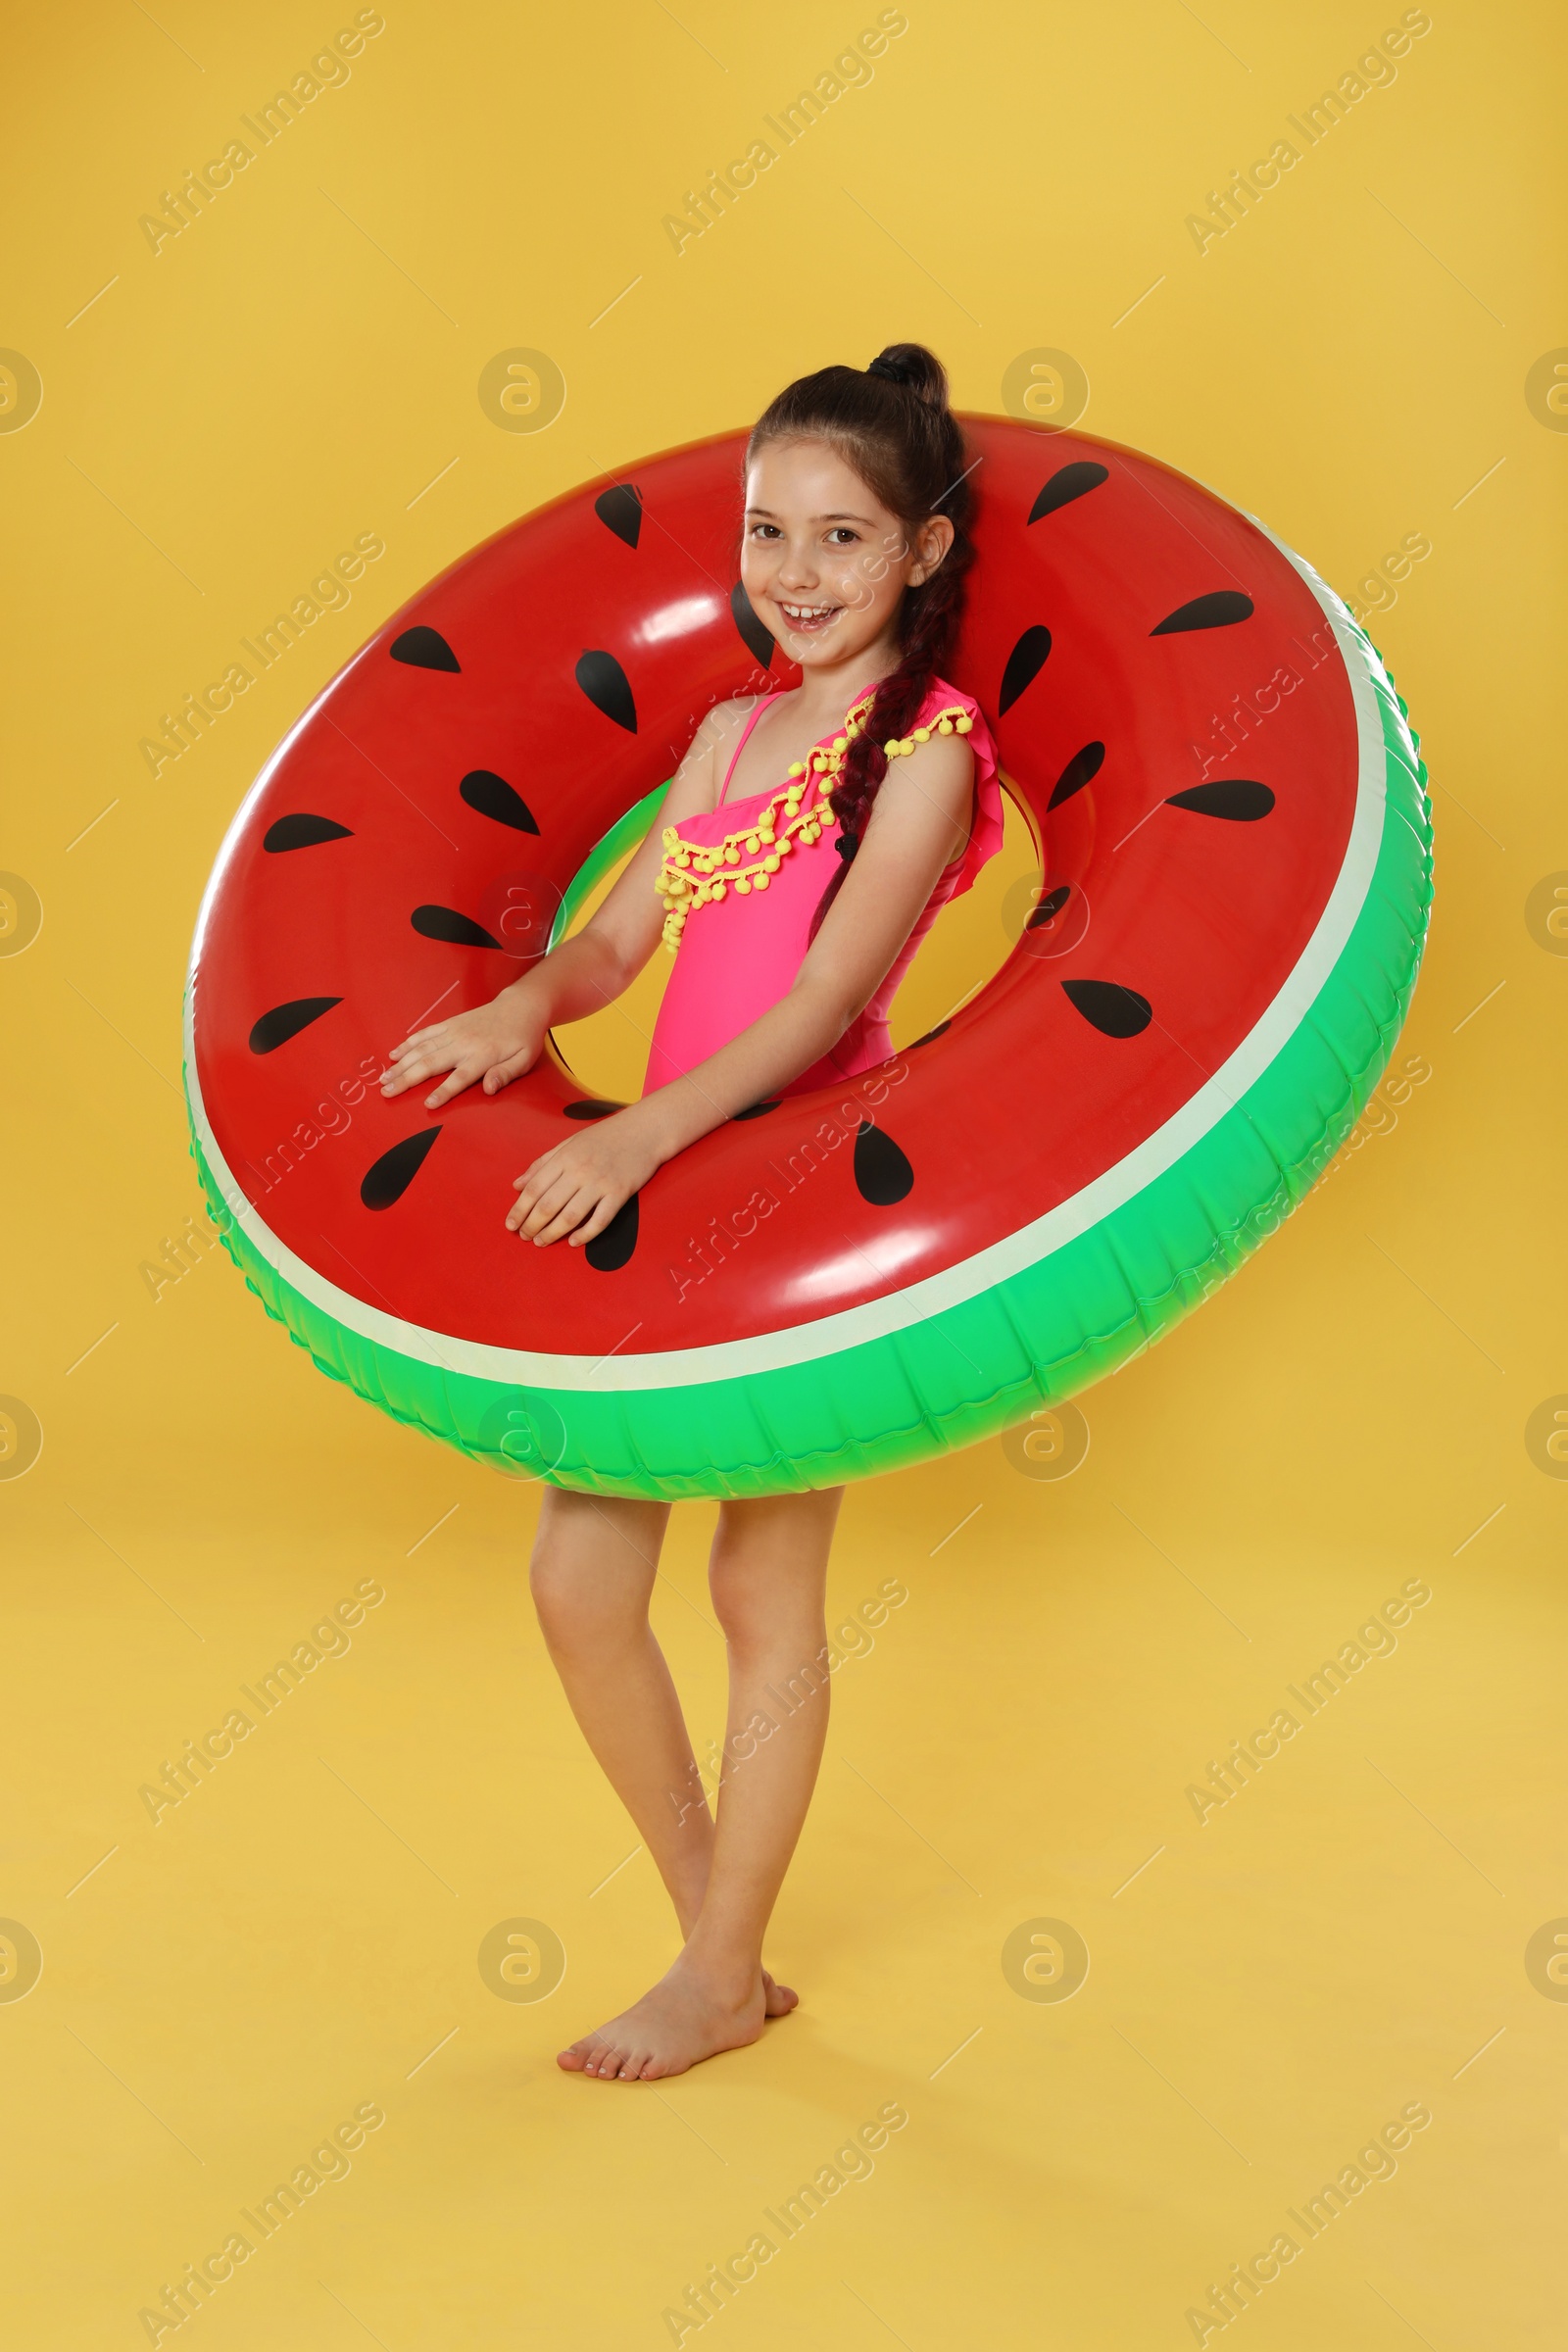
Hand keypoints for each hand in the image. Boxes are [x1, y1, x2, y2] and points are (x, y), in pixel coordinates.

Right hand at [381, 992, 545, 1108]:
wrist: (520, 1007)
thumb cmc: (523, 1038)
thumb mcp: (524, 1060)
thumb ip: (506, 1075)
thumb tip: (489, 1089)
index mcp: (483, 1056)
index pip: (459, 1077)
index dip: (444, 1092)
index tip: (428, 1105)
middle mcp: (464, 1043)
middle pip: (431, 1064)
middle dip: (407, 1079)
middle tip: (387, 1092)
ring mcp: (454, 1031)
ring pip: (421, 1049)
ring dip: (401, 1064)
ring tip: (384, 1078)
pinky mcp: (449, 1024)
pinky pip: (424, 1034)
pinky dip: (407, 1044)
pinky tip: (393, 1055)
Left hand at [507, 1107, 663, 1245]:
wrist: (645, 1129)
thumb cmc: (606, 1136)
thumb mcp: (569, 1143)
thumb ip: (542, 1164)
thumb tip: (517, 1185)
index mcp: (565, 1157)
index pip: (534, 1188)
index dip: (519, 1209)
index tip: (510, 1224)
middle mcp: (580, 1170)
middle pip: (548, 1205)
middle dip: (532, 1225)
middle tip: (524, 1237)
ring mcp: (601, 1182)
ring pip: (570, 1216)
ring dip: (552, 1233)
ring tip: (541, 1242)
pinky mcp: (620, 1193)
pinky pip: (600, 1220)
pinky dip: (585, 1234)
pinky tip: (573, 1242)